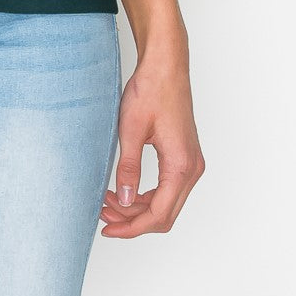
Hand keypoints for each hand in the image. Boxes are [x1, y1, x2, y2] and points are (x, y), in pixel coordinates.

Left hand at [100, 45, 205, 237]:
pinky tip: (124, 189)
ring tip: (108, 201)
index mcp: (181, 165)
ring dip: (138, 208)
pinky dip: (146, 194)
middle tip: (103, 215)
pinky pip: (168, 188)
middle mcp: (192, 168)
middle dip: (133, 220)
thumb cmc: (151, 90)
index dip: (132, 227)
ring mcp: (191, 163)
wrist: (166, 65)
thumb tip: (123, 201)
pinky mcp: (184, 156)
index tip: (108, 230)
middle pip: (164, 214)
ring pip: (167, 203)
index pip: (158, 214)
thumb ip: (128, 168)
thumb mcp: (131, 130)